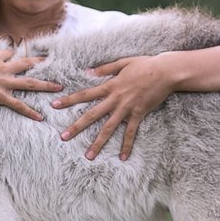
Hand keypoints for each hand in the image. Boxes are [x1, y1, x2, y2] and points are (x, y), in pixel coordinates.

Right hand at [0, 49, 61, 119]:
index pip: (10, 53)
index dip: (15, 55)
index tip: (19, 56)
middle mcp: (2, 67)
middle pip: (26, 63)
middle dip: (40, 62)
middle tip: (51, 62)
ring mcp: (4, 82)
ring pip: (30, 83)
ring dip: (46, 85)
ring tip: (59, 88)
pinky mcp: (1, 96)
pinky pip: (19, 105)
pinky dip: (30, 112)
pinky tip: (40, 117)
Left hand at [52, 54, 175, 159]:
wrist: (165, 72)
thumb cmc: (145, 65)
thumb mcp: (123, 62)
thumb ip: (105, 68)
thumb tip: (88, 72)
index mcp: (109, 86)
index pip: (84, 94)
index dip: (68, 100)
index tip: (54, 105)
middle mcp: (115, 99)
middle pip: (92, 115)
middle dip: (76, 127)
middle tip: (63, 137)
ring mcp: (126, 109)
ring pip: (108, 128)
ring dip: (97, 143)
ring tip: (88, 156)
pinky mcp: (138, 115)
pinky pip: (130, 133)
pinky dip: (126, 146)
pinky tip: (122, 158)